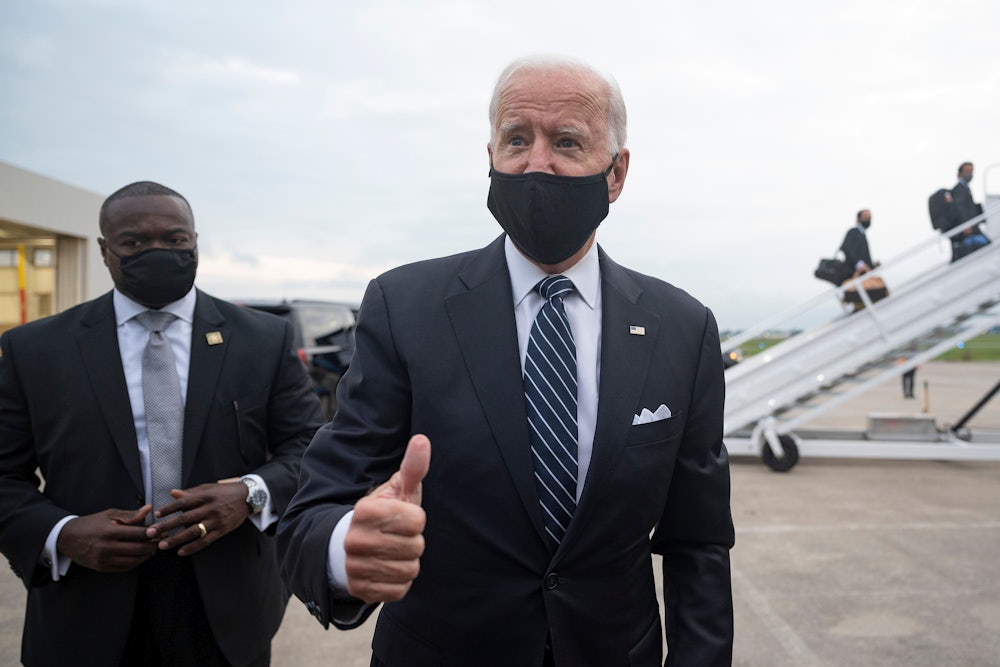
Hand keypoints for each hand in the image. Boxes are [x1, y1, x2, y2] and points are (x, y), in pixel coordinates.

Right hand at [56, 506, 156, 572]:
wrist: (67, 538)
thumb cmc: (90, 523)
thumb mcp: (109, 515)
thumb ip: (130, 515)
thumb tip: (149, 509)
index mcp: (109, 531)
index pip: (137, 534)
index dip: (152, 533)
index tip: (161, 530)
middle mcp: (106, 547)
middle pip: (138, 549)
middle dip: (152, 545)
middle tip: (161, 540)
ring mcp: (104, 559)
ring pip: (133, 561)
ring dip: (146, 555)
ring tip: (153, 548)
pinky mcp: (102, 568)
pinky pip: (125, 568)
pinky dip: (136, 562)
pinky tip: (141, 556)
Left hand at [145, 481, 250, 555]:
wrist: (248, 497)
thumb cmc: (225, 492)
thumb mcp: (208, 488)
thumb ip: (190, 493)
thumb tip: (172, 493)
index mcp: (205, 496)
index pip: (183, 503)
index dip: (169, 509)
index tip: (156, 515)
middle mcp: (209, 508)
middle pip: (184, 518)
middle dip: (166, 527)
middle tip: (151, 533)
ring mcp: (216, 521)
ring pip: (193, 532)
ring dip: (176, 540)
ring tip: (162, 545)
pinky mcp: (221, 530)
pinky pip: (205, 541)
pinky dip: (192, 547)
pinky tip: (181, 552)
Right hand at [344, 434, 430, 603]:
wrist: (351, 547)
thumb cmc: (384, 514)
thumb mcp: (397, 489)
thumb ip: (413, 467)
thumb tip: (422, 440)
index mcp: (365, 510)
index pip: (418, 520)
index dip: (416, 519)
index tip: (401, 517)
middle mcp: (356, 540)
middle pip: (416, 546)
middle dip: (413, 541)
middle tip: (397, 537)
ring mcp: (355, 567)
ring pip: (409, 569)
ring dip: (407, 562)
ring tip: (393, 552)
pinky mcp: (360, 590)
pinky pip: (400, 590)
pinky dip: (399, 581)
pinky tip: (387, 569)